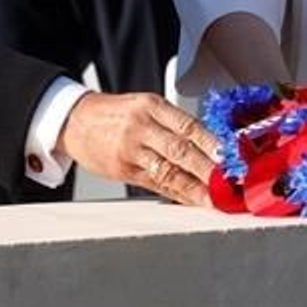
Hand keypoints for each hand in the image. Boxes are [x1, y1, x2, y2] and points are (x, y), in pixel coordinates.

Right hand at [58, 91, 218, 205]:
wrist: (75, 120)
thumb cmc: (117, 114)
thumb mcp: (145, 107)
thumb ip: (174, 125)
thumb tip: (209, 146)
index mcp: (152, 106)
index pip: (188, 125)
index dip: (212, 143)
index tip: (231, 157)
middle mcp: (142, 126)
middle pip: (180, 150)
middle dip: (207, 169)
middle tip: (229, 182)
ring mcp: (130, 150)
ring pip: (168, 171)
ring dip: (194, 188)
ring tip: (213, 198)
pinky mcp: (122, 170)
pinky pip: (155, 184)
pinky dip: (175, 194)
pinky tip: (191, 200)